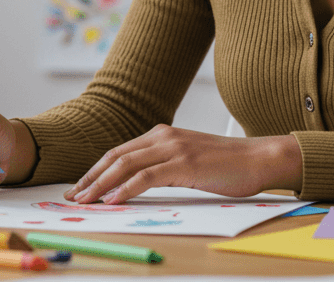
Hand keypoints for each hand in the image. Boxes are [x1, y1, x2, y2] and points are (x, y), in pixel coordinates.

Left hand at [63, 124, 301, 204]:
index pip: (119, 151)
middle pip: (116, 156)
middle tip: (73, 195)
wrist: (259, 158)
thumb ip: (164, 166)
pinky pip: (147, 177)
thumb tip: (137, 185)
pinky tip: (114, 200)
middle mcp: (164, 136)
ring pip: (126, 165)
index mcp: (162, 134)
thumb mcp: (188, 161)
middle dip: (91, 177)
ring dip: (101, 184)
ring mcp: (174, 148)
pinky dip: (126, 188)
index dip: (96, 169)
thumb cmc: (227, 165)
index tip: (80, 185)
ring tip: (86, 200)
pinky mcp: (185, 163)